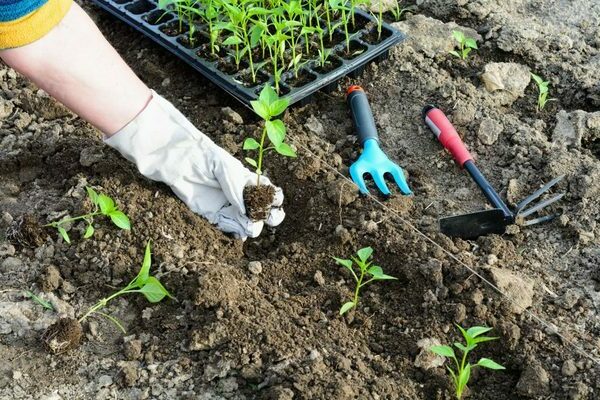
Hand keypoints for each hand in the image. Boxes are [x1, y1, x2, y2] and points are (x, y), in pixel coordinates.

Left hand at [105, 91, 284, 239]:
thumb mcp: (225, 167)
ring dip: (251, 226)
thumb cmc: (203, 156)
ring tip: (247, 224)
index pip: (268, 192)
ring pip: (247, 222)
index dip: (274, 199)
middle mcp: (240, 194)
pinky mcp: (212, 214)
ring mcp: (227, 205)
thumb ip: (237, 188)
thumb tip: (248, 213)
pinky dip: (236, 232)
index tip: (271, 201)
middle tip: (262, 216)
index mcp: (247, 179)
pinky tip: (239, 232)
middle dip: (268, 216)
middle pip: (262, 210)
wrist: (176, 159)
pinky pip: (228, 227)